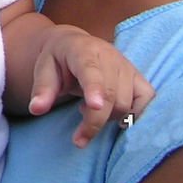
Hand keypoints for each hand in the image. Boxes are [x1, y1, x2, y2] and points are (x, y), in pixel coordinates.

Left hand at [27, 25, 154, 147]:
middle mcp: (108, 54)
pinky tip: (114, 115)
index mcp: (82, 49)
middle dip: (94, 122)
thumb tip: (36, 109)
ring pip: (127, 102)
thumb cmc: (57, 60)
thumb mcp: (43, 70)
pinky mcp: (137, 75)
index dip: (94, 88)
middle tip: (78, 138)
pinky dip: (135, 113)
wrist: (72, 44)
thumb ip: (42, 89)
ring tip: (89, 110)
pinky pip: (147, 98)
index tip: (94, 107)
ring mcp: (125, 64)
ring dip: (110, 118)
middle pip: (110, 95)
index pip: (90, 69)